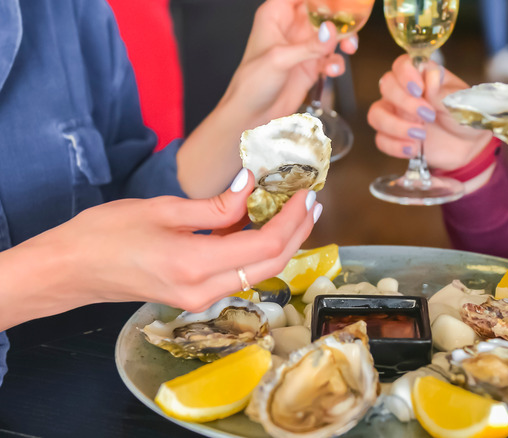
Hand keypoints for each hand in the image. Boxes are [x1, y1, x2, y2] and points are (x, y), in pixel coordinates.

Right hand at [0, 169, 321, 329]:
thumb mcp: (163, 209)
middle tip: (310, 201)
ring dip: (281, 241)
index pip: (266, 245)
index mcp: (196, 264)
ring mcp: (201, 298)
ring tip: (293, 209)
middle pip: (272, 264)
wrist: (69, 271)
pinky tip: (259, 224)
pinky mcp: (195, 296)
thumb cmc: (104, 235)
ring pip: (259, 271)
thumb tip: (250, 186)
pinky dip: (256, 250)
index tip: (306, 193)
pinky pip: (239, 273)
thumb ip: (216, 204)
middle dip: (297, 231)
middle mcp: (205, 290)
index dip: (293, 219)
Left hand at [223, 0, 358, 122]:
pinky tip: (332, 70)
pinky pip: (331, 57)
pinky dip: (336, 63)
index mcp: (275, 15)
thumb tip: (331, 32)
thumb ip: (308, 45)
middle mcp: (291, 27)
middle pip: (320, 10)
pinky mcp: (311, 65)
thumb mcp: (279, 59)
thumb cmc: (252, 83)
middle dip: (337, 18)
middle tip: (349, 26)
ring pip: (331, 34)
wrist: (253, 115)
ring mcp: (302, 46)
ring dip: (343, 40)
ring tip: (348, 48)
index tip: (336, 2)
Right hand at [367, 54, 492, 170]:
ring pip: (376, 114)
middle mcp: (404, 92)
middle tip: (427, 116)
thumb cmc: (465, 116)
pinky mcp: (394, 137)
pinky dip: (395, 146)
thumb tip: (430, 76)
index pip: (402, 64)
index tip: (419, 89)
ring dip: (395, 126)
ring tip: (421, 136)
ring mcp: (397, 114)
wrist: (469, 145)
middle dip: (404, 102)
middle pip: (386, 86)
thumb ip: (444, 92)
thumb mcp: (462, 103)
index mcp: (422, 76)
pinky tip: (414, 149)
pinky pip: (381, 139)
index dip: (405, 74)